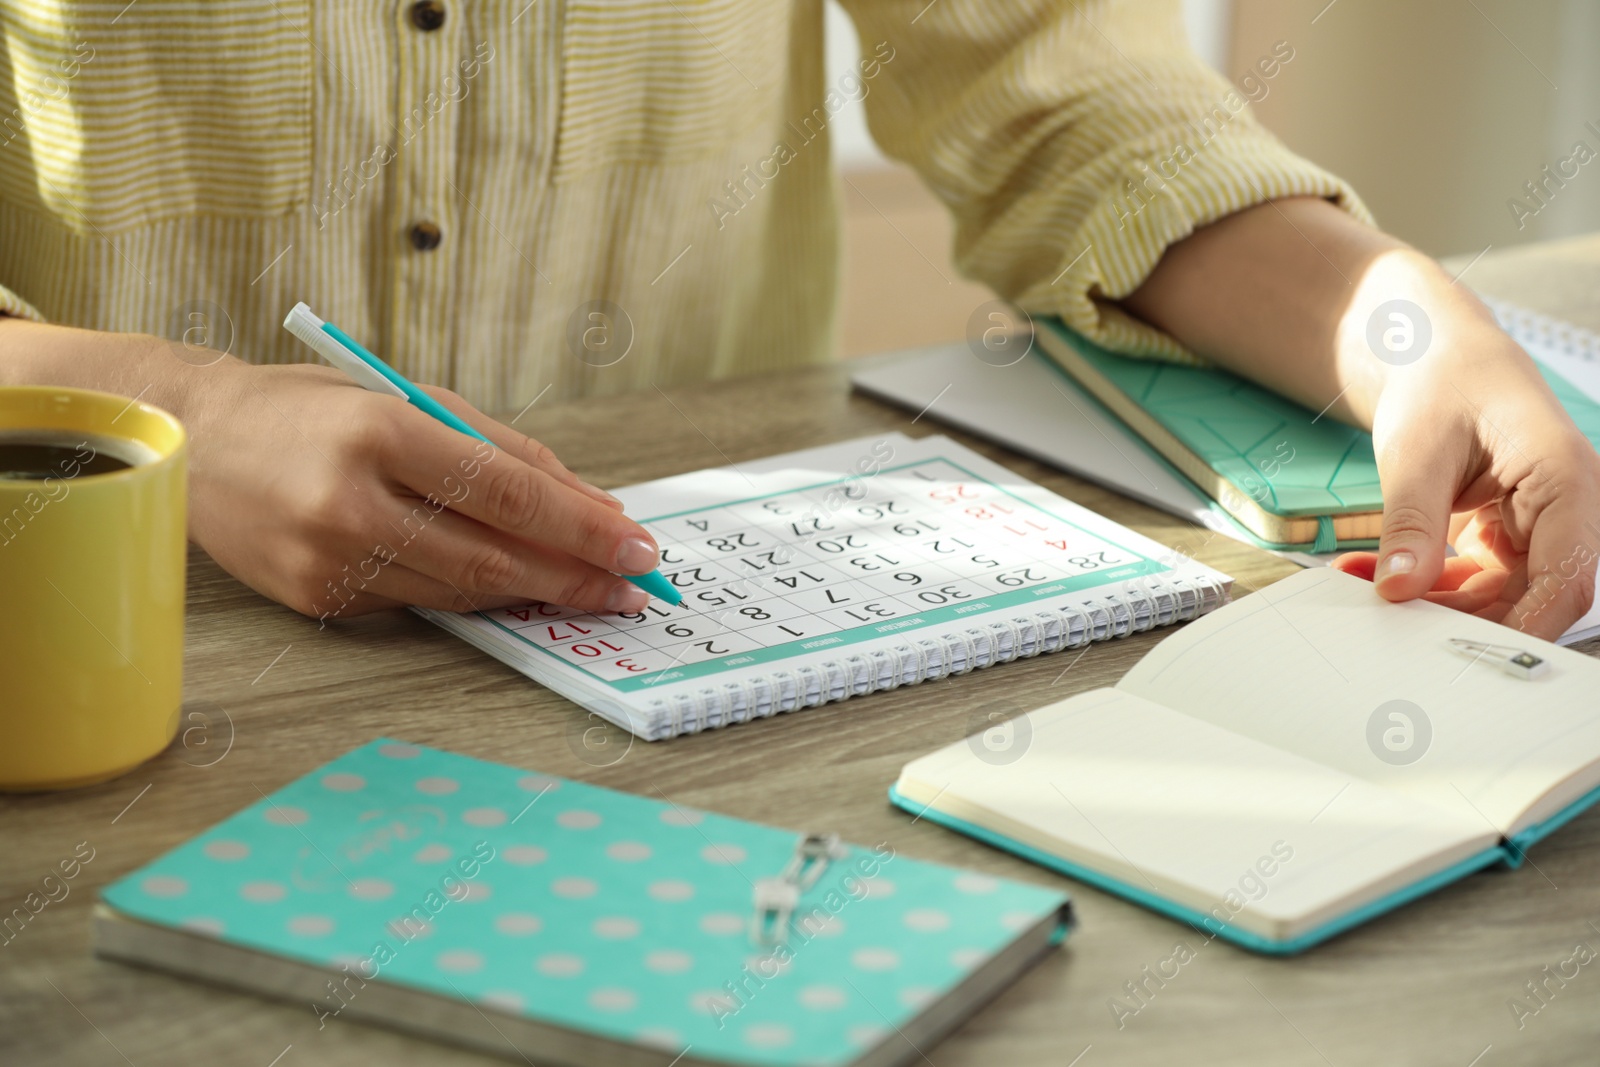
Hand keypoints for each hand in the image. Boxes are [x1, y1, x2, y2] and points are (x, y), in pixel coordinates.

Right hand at [0, 317, 661, 619]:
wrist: (194, 439)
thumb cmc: (314, 409)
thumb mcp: (409, 399)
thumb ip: (502, 451)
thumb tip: (590, 505)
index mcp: (378, 433)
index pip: (505, 492)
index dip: (581, 528)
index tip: (638, 548)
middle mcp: (349, 502)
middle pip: (491, 557)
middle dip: (574, 576)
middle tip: (633, 588)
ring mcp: (326, 560)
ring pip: (461, 591)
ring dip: (533, 592)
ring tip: (589, 588)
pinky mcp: (315, 600)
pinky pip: (419, 601)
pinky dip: (471, 594)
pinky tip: (510, 586)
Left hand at [1331, 313, 1599, 640]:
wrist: (1434, 354)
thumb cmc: (1439, 382)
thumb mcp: (1416, 451)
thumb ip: (1412, 523)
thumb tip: (1400, 590)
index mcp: (1565, 479)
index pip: (1567, 576)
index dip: (1528, 626)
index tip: (1474, 656)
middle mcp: (1564, 508)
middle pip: (1530, 596)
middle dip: (1461, 617)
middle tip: (1393, 627)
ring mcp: (1535, 524)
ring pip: (1498, 594)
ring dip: (1432, 601)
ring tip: (1363, 586)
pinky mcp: (1504, 533)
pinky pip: (1474, 578)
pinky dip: (1426, 582)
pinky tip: (1369, 575)